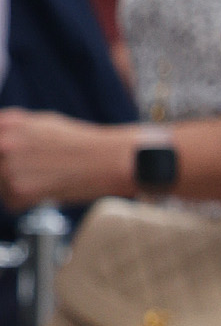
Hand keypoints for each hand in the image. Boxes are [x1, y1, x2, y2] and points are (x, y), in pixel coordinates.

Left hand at [0, 112, 128, 207]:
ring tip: (41, 182)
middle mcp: (4, 142)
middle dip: (7, 173)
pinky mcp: (20, 189)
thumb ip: (16, 130)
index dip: (4, 157)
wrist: (106, 160)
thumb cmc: (81, 143)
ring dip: (16, 188)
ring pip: (0, 186)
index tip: (10, 162)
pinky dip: (25, 202)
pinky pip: (10, 202)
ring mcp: (10, 166)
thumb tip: (4, 142)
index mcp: (9, 123)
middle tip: (31, 174)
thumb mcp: (42, 123)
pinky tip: (43, 192)